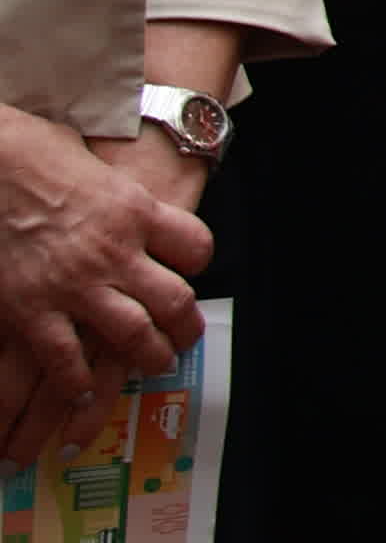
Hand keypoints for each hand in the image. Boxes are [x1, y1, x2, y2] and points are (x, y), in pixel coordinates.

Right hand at [0, 102, 211, 461]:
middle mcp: (116, 251)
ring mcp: (75, 284)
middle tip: (184, 339)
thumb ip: (112, 187)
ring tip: (151, 365)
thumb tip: (113, 185)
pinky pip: (65, 359)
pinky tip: (81, 392)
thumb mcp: (94, 159)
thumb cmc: (34, 150)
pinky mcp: (30, 309)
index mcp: (138, 210)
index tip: (192, 270)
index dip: (198, 261)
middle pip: (175, 301)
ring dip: (147, 356)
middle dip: (185, 327)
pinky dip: (76, 382)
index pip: (196, 245)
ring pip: (132, 335)